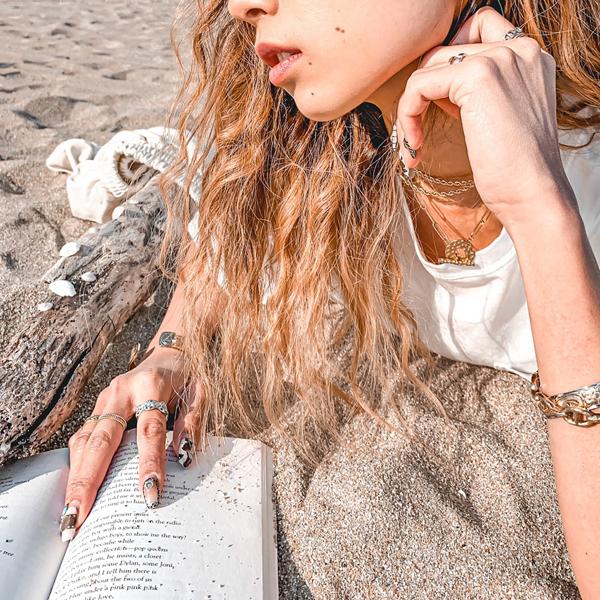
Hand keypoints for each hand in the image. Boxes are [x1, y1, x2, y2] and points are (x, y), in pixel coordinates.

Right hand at [59, 348, 200, 540]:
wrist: (170, 351)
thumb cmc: (187, 374)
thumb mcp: (201, 391)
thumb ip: (193, 420)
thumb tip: (182, 456)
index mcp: (151, 385)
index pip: (150, 430)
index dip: (149, 463)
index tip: (149, 495)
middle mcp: (121, 391)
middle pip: (102, 440)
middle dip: (89, 481)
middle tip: (80, 517)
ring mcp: (105, 398)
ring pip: (85, 440)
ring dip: (77, 477)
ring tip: (71, 514)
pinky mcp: (98, 406)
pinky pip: (83, 437)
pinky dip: (77, 465)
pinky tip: (75, 490)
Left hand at [395, 7, 569, 228]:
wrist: (533, 193)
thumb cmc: (514, 168)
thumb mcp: (498, 117)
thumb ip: (475, 92)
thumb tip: (434, 85)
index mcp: (529, 56)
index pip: (477, 29)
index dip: (447, 63)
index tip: (438, 104)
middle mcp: (519, 48)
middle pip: (447, 47)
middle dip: (424, 86)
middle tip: (417, 126)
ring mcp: (500, 58)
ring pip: (429, 65)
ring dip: (412, 105)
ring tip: (414, 141)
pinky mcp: (478, 76)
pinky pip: (419, 84)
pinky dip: (407, 114)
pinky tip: (415, 144)